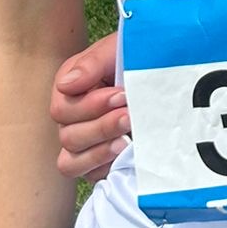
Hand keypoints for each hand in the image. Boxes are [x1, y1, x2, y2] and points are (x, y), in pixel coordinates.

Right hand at [51, 33, 126, 182]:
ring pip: (71, 160)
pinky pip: (86, 175)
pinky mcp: (95, 163)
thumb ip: (92, 63)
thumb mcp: (117, 51)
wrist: (164, 76)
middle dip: (102, 126)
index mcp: (70, 88)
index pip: (62, 108)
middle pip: (68, 136)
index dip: (91, 105)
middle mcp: (70, 118)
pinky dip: (103, 166)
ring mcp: (81, 143)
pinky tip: (123, 153)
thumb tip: (67, 85)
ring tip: (126, 139)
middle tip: (130, 116)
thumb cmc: (137, 61)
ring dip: (100, 150)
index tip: (122, 95)